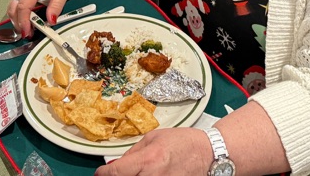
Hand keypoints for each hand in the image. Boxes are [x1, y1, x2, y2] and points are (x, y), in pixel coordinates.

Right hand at [7, 0, 78, 36]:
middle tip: (28, 34)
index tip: (28, 32)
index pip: (24, 5)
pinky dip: (19, 15)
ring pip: (13, 7)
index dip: (23, 21)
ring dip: (17, 20)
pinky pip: (17, 5)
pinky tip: (27, 22)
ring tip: (28, 30)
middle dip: (18, 23)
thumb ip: (56, 6)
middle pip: (14, 7)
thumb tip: (51, 21)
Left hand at [94, 128, 212, 175]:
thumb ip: (133, 152)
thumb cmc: (183, 143)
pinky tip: (149, 175)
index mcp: (149, 159)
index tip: (100, 174)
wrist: (209, 154)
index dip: (103, 174)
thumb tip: (117, 164)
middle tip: (119, 174)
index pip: (116, 173)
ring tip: (136, 173)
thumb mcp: (154, 138)